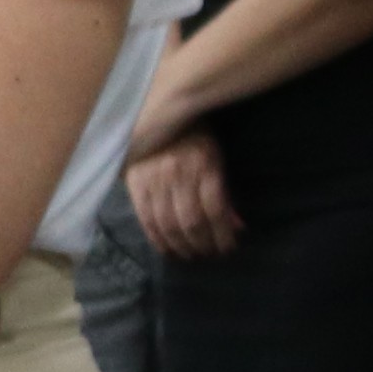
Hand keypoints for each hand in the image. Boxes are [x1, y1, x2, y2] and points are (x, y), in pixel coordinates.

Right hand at [126, 134, 239, 260]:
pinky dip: (157, 239)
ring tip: (190, 256)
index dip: (222, 234)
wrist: (160, 115)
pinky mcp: (135, 183)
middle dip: (202, 244)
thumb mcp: (217, 159)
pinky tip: (167, 250)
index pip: (215, 209)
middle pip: (191, 220)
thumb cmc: (196, 138)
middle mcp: (178, 173)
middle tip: (209, 256)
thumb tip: (237, 227)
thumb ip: (225, 193)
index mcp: (204, 165)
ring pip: (168, 223)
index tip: (228, 249)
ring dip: (181, 246)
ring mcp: (154, 178)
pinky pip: (146, 218)